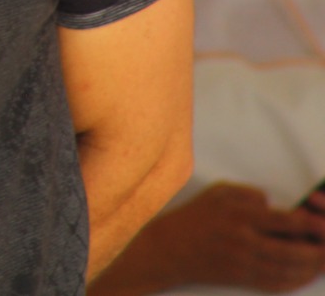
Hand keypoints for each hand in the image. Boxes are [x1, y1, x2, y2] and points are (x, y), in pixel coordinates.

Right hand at [128, 183, 324, 292]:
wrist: (168, 249)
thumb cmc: (193, 217)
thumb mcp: (217, 193)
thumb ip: (248, 194)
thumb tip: (274, 205)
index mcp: (239, 215)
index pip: (285, 221)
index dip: (311, 224)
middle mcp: (243, 240)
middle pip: (292, 251)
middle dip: (318, 251)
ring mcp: (242, 262)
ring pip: (287, 270)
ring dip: (310, 268)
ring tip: (322, 262)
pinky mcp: (241, 278)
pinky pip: (275, 283)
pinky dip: (295, 282)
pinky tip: (304, 275)